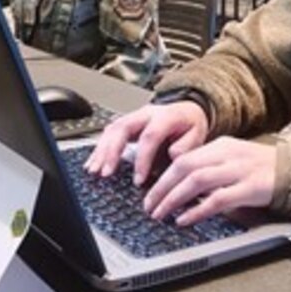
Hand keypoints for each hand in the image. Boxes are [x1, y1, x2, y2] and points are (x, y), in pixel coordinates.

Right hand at [86, 101, 208, 184]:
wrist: (187, 111)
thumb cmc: (190, 125)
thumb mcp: (197, 133)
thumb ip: (187, 145)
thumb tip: (173, 155)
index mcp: (165, 116)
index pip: (150, 136)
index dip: (142, 159)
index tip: (139, 180)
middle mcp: (146, 114)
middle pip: (123, 128)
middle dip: (112, 151)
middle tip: (106, 172)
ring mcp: (134, 117)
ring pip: (112, 129)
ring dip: (101, 151)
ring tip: (94, 170)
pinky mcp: (126, 124)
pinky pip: (108, 133)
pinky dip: (99, 149)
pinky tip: (93, 163)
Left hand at [143, 137, 276, 226]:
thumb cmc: (263, 169)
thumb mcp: (233, 160)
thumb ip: (210, 167)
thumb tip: (179, 184)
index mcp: (221, 146)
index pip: (183, 157)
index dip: (163, 175)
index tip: (150, 192)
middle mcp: (228, 155)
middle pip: (185, 166)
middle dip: (162, 187)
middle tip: (148, 205)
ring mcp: (239, 170)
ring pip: (197, 180)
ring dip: (173, 198)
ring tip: (160, 213)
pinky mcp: (250, 188)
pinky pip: (218, 199)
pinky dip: (197, 210)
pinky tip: (185, 219)